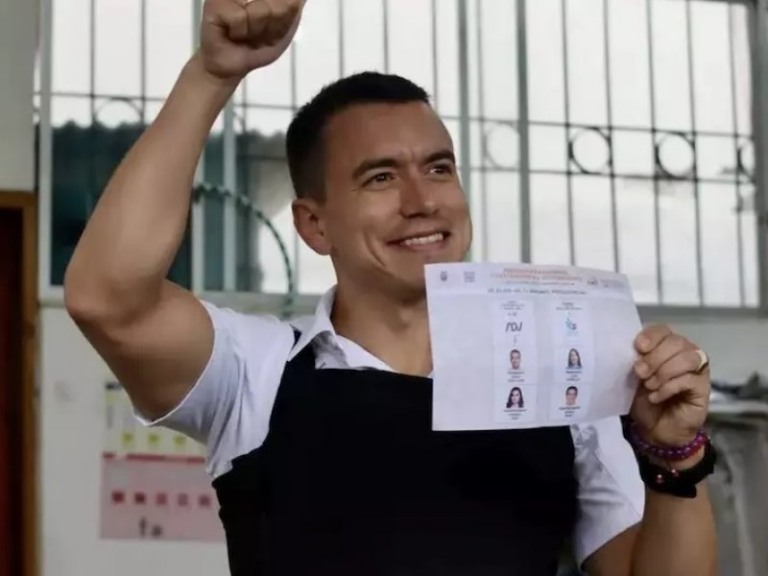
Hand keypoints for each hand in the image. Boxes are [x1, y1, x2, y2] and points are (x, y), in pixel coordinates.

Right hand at [199, 0, 304, 80]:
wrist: (232, 67)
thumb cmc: (257, 47)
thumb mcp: (284, 30)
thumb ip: (293, 10)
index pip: (291, 3)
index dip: (285, 20)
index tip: (274, 29)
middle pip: (280, 6)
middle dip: (273, 27)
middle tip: (259, 34)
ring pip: (261, 11)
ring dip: (256, 32)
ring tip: (246, 34)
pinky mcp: (215, 3)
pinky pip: (240, 17)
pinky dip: (240, 32)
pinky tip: (232, 34)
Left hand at [629, 324, 710, 446]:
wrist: (656, 428)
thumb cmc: (644, 400)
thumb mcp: (634, 378)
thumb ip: (636, 361)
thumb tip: (634, 351)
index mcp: (665, 346)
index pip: (663, 330)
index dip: (652, 336)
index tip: (638, 347)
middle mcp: (684, 352)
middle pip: (676, 342)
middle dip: (655, 357)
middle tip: (640, 373)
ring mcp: (697, 369)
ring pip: (687, 358)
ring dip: (664, 372)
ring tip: (649, 386)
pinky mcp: (703, 387)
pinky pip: (690, 379)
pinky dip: (669, 387)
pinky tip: (657, 396)